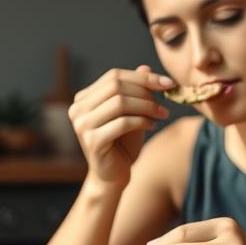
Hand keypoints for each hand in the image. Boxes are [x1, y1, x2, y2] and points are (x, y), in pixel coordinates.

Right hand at [68, 64, 174, 188]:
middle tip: (165, 101)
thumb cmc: (122, 144)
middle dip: (146, 90)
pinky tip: (152, 126)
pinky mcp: (92, 141)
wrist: (112, 177)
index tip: (168, 82)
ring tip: (162, 114)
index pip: (114, 76)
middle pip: (116, 86)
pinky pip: (122, 123)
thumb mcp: (132, 113)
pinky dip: (141, 122)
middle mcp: (78, 109)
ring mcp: (82, 125)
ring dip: (146, 106)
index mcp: (84, 98)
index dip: (142, 77)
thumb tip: (145, 67)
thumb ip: (135, 91)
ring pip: (119, 103)